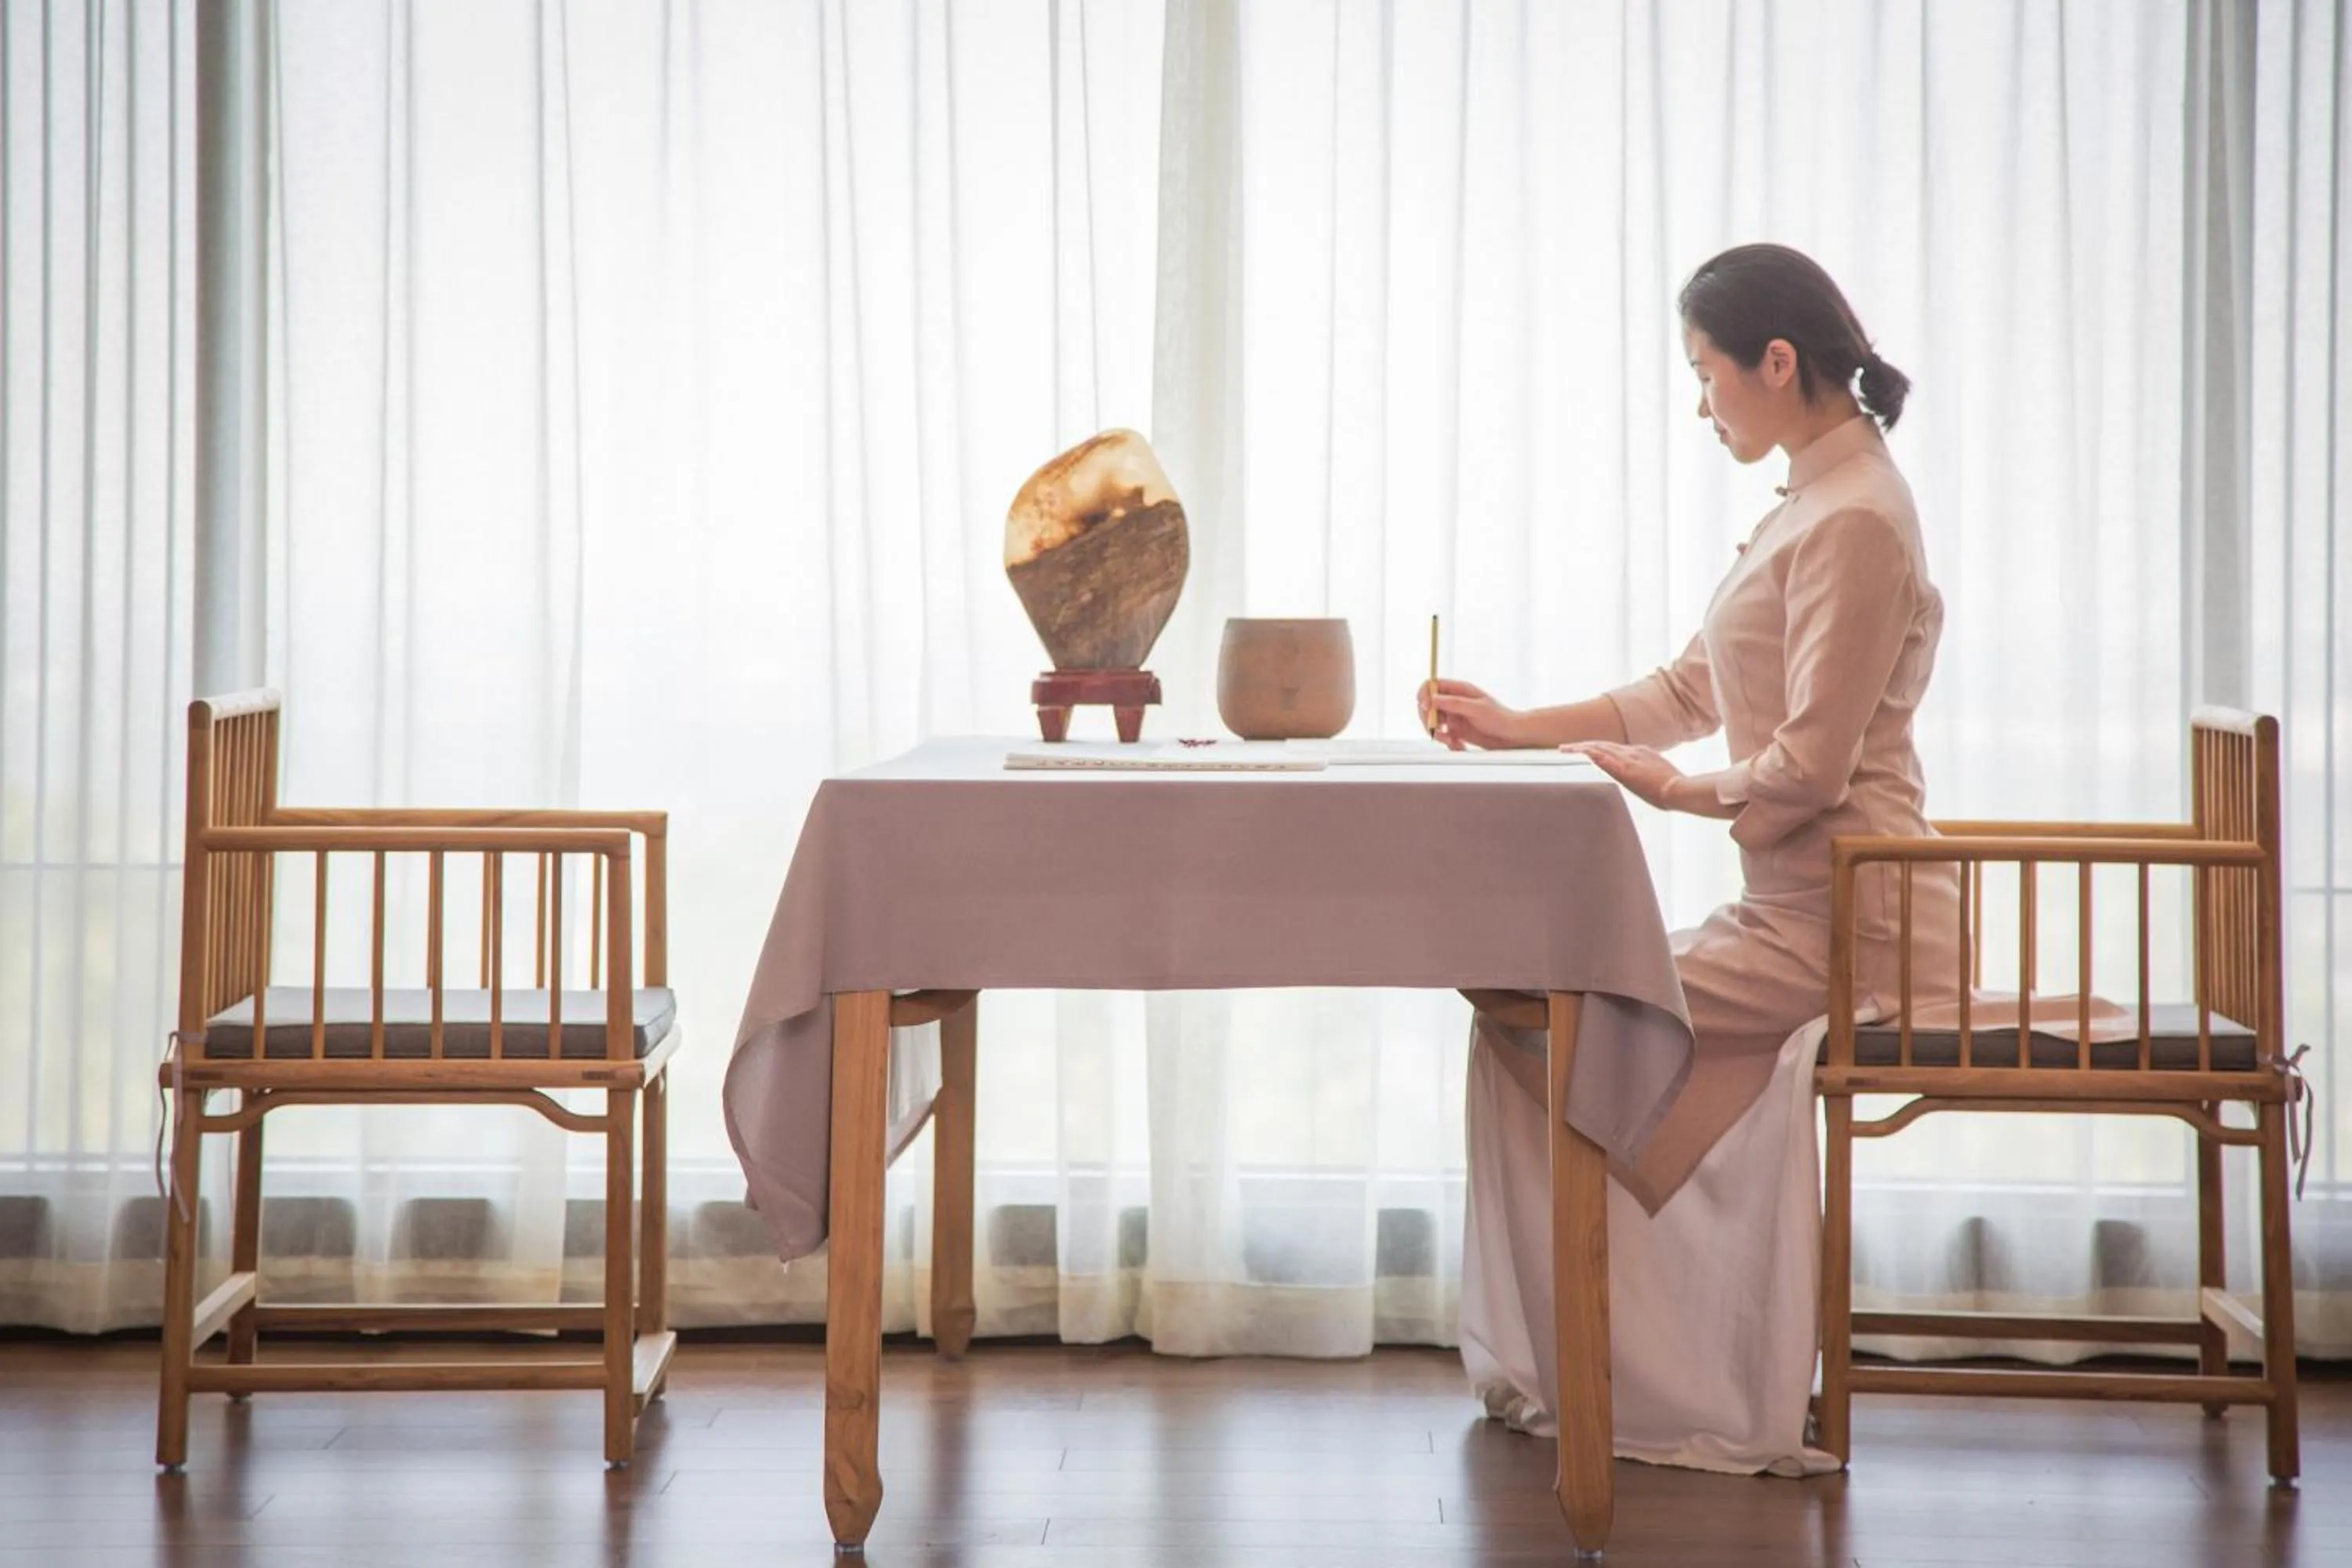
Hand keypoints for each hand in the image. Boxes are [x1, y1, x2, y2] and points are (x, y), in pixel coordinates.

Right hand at [1421, 679, 1528, 750]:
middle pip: (1428, 705)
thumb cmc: (1500, 718)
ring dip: (1438, 733)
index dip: (1424, 695)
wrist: (1513, 736)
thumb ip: (1454, 703)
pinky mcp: (1457, 731)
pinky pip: (1443, 735)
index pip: (1432, 685)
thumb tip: (1432, 698)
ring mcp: (1455, 716)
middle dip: (1428, 719)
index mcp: (1459, 690)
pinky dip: (1447, 742)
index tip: (1425, 708)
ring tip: (1451, 741)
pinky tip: (1459, 746)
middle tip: (1437, 730)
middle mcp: (1454, 701)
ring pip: (1433, 722)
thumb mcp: (1477, 709)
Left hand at [1561, 741, 1686, 809]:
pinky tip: (1573, 752)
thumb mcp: (1661, 778)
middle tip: (1569, 748)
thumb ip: (1650, 776)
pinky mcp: (1622, 768)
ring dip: (1580, 748)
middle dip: (1586, 746)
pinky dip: (1585, 752)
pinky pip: (1599, 756)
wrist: (1679, 790)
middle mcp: (1632, 752)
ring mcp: (1627, 758)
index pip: (1615, 748)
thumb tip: (1649, 783)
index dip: (1600, 748)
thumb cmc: (1675, 790)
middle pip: (1604, 745)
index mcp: (1642, 753)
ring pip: (1598, 748)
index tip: (1588, 750)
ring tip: (1565, 749)